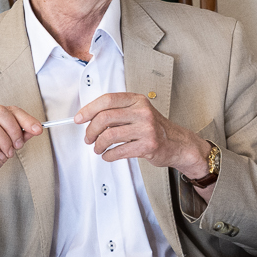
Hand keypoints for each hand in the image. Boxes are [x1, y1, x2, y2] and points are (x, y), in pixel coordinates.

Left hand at [74, 93, 212, 180]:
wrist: (177, 143)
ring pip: (109, 136)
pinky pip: (119, 151)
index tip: (79, 119)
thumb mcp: (138, 112)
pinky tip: (109, 155)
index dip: (88, 109)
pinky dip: (108, 156)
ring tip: (98, 148)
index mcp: (138, 100)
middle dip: (90, 131)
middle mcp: (143, 112)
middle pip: (104, 118)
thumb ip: (117, 111)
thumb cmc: (154, 128)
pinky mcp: (148, 145)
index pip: (107, 100)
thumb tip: (88, 117)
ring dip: (98, 145)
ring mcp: (147, 129)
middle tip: (88, 138)